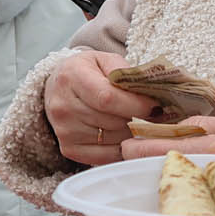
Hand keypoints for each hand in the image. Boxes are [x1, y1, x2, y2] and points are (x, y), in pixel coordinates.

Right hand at [43, 51, 148, 166]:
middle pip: (112, 121)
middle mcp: (63, 106)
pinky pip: (106, 156)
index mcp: (71, 77)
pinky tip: (127, 136)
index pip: (107, 98)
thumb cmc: (88, 72)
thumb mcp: (105, 60)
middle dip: (138, 119)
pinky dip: (122, 148)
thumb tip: (150, 92)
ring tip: (138, 122)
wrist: (59, 87)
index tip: (155, 106)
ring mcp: (64, 130)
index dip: (136, 105)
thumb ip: (125, 73)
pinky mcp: (69, 149)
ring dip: (132, 134)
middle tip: (153, 116)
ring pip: (112, 139)